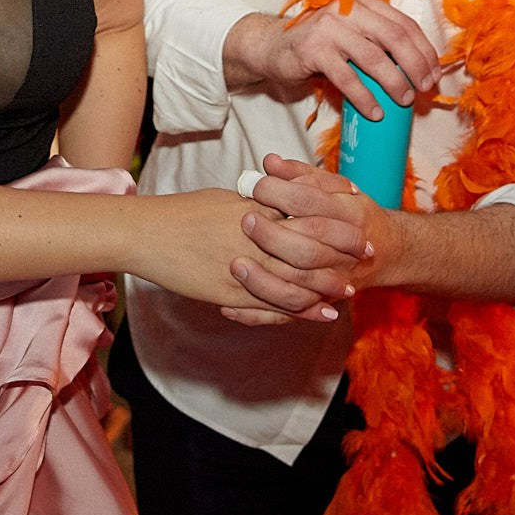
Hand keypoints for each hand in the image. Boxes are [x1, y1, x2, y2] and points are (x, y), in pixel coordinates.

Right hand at [129, 188, 347, 322]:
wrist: (146, 234)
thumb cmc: (182, 213)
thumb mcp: (224, 201)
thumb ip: (256, 205)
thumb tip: (278, 204)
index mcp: (254, 211)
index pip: (305, 214)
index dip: (333, 220)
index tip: (357, 220)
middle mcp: (254, 238)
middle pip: (310, 247)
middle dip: (341, 253)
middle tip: (367, 255)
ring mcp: (244, 268)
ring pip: (297, 280)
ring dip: (327, 287)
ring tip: (349, 291)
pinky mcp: (231, 293)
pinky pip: (272, 304)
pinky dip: (299, 310)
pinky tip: (319, 313)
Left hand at [221, 153, 383, 325]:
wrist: (384, 252)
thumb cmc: (351, 212)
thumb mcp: (333, 188)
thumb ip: (301, 175)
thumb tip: (268, 162)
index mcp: (348, 215)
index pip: (310, 203)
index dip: (279, 193)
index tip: (251, 184)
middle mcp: (343, 252)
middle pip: (306, 247)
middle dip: (272, 235)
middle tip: (244, 220)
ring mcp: (332, 282)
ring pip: (299, 286)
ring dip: (264, 279)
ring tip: (235, 264)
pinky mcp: (317, 303)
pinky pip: (286, 314)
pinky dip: (258, 314)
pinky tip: (229, 308)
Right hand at [226, 0, 438, 118]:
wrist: (271, 46)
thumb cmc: (318, 46)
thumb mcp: (351, 35)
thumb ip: (378, 42)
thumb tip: (417, 71)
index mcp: (363, 3)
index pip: (404, 24)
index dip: (424, 50)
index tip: (434, 74)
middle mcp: (348, 8)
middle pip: (395, 37)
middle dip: (416, 65)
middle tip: (424, 88)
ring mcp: (329, 27)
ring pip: (374, 57)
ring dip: (394, 82)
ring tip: (404, 100)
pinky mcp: (313, 49)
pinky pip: (347, 77)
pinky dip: (365, 97)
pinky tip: (374, 111)